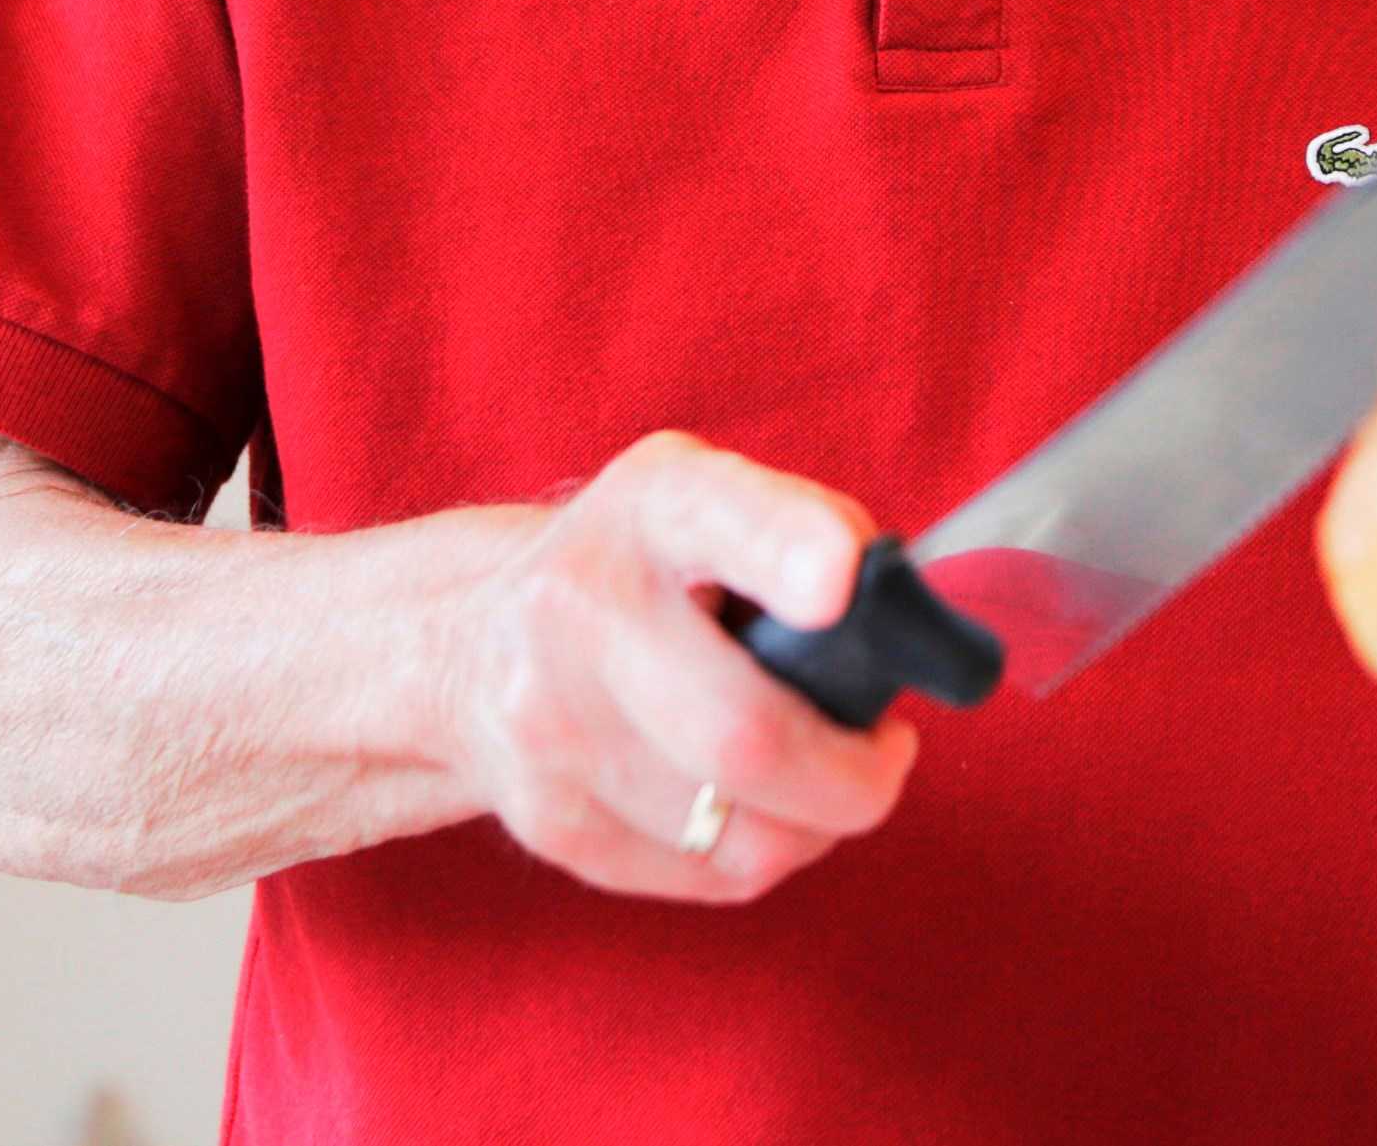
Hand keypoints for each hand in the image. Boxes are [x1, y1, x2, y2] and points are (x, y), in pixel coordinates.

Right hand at [443, 430, 918, 903]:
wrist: (470, 644)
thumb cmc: (643, 565)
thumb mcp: (711, 500)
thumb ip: (809, 533)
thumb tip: (906, 621)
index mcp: (650, 506)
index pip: (721, 518)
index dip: (788, 549)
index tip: (842, 584)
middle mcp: (581, 609)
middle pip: (744, 734)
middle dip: (854, 772)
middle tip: (889, 751)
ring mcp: (553, 729)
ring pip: (741, 832)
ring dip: (818, 818)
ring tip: (823, 772)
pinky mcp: (550, 826)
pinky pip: (710, 876)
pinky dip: (765, 850)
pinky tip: (760, 803)